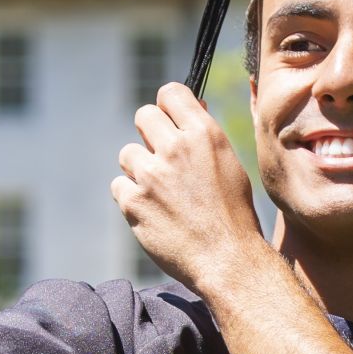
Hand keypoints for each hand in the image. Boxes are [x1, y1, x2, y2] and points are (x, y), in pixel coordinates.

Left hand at [111, 83, 263, 292]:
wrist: (227, 260)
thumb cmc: (233, 214)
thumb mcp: (230, 165)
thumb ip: (205, 136)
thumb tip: (191, 108)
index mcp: (204, 134)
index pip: (170, 93)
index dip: (168, 107)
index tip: (169, 121)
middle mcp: (176, 148)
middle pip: (143, 116)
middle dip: (150, 134)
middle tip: (162, 158)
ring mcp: (151, 175)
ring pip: (127, 154)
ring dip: (139, 170)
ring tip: (161, 193)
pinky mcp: (133, 201)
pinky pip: (119, 186)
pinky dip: (132, 198)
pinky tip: (153, 212)